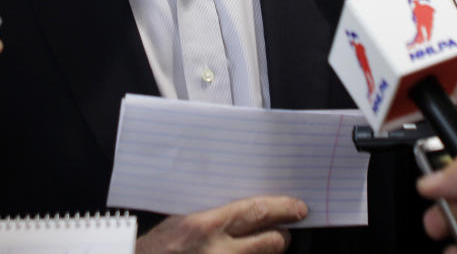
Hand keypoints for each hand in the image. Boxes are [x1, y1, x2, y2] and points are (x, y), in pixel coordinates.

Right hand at [135, 196, 306, 252]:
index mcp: (205, 225)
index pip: (255, 212)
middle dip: (283, 235)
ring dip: (268, 251)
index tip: (298, 207)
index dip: (282, 209)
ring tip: (267, 243)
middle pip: (271, 242)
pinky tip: (244, 252)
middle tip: (286, 229)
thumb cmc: (157, 247)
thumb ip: (214, 212)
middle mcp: (218, 251)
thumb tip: (244, 206)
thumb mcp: (182, 218)